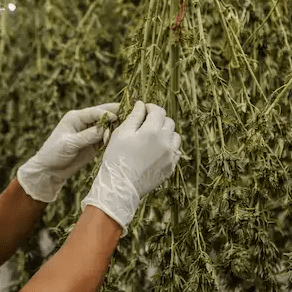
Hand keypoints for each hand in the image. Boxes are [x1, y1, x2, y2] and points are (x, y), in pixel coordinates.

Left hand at [16, 103, 120, 202]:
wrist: (49, 170)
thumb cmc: (54, 153)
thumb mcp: (70, 143)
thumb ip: (87, 136)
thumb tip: (104, 129)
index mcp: (76, 117)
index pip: (95, 111)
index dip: (107, 113)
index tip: (117, 118)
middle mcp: (84, 123)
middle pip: (104, 115)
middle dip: (116, 116)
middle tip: (131, 116)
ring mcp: (90, 133)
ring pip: (107, 127)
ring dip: (116, 128)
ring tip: (128, 130)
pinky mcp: (94, 144)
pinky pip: (106, 138)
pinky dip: (113, 138)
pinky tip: (121, 140)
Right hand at [81, 101, 181, 236]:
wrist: (121, 187)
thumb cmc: (117, 158)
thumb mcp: (121, 134)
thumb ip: (134, 116)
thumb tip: (141, 104)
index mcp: (153, 131)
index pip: (158, 111)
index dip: (150, 108)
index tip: (142, 110)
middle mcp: (166, 142)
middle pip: (169, 122)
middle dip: (158, 119)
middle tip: (146, 124)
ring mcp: (170, 156)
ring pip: (175, 137)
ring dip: (166, 133)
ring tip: (152, 138)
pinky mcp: (170, 167)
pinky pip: (175, 152)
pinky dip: (168, 148)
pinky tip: (156, 151)